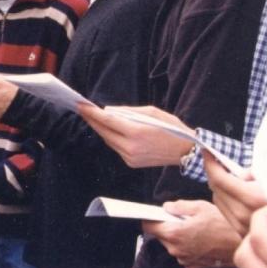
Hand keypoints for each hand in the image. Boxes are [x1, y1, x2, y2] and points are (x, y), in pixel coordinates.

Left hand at [78, 104, 193, 167]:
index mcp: (136, 132)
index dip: (92, 113)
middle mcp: (130, 147)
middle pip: (104, 131)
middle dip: (92, 120)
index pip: (107, 121)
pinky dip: (111, 138)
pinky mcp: (131, 163)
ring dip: (101, 129)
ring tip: (93, 117)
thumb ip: (128, 111)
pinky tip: (109, 130)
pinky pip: (116, 148)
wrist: (186, 151)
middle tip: (82, 109)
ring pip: (108, 140)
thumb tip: (109, 111)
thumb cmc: (172, 128)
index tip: (80, 105)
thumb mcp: (151, 112)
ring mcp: (129, 157)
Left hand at [145, 199, 240, 267]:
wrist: (244, 246)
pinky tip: (204, 241)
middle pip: (162, 237)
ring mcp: (185, 260)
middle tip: (184, 220)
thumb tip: (166, 207)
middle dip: (168, 227)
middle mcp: (177, 250)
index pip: (149, 227)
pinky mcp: (195, 267)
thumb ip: (179, 207)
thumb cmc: (225, 225)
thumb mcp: (201, 207)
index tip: (154, 215)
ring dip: (180, 238)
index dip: (150, 219)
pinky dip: (189, 248)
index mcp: (175, 234)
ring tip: (198, 231)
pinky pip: (185, 255)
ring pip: (174, 246)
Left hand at [205, 150, 264, 235]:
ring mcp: (242, 227)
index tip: (206, 152)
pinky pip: (225, 212)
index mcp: (253, 198)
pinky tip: (238, 196)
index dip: (210, 163)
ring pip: (218, 200)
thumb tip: (238, 172)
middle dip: (215, 173)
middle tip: (218, 163)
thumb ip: (254, 173)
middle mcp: (245, 214)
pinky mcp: (242, 235)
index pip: (220, 178)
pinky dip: (227, 201)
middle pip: (215, 189)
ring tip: (234, 181)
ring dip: (220, 188)